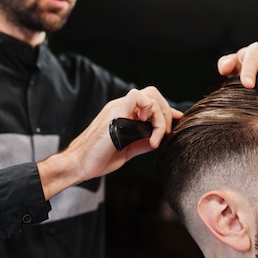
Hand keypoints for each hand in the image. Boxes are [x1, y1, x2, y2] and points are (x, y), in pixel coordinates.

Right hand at [37, 87, 181, 199]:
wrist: (79, 163)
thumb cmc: (98, 159)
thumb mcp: (127, 151)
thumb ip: (142, 143)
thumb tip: (157, 141)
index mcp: (124, 114)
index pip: (150, 102)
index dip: (167, 110)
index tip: (177, 120)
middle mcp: (122, 107)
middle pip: (153, 94)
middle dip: (166, 112)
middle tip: (165, 134)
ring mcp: (118, 107)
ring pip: (149, 95)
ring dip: (160, 116)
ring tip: (157, 137)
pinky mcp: (116, 112)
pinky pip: (137, 97)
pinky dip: (149, 110)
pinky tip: (148, 129)